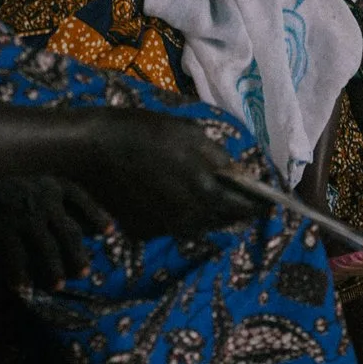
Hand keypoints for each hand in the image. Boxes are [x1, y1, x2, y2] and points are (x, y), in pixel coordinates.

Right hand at [0, 175, 113, 289]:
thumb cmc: (5, 174)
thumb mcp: (35, 176)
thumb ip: (55, 193)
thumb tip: (79, 218)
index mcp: (54, 183)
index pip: (82, 200)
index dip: (97, 216)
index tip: (110, 231)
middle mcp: (44, 198)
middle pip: (69, 232)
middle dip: (77, 255)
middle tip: (83, 273)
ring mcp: (25, 212)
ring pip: (46, 248)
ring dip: (53, 269)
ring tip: (58, 286)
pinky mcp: (3, 224)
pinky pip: (16, 254)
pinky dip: (19, 273)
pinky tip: (22, 287)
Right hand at [61, 108, 257, 237]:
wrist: (95, 149)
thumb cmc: (144, 132)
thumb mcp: (188, 134)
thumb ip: (218, 157)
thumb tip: (241, 173)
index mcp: (204, 190)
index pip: (244, 208)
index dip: (258, 205)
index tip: (267, 201)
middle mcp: (188, 217)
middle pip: (223, 221)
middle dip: (235, 210)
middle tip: (242, 199)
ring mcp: (165, 227)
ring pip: (199, 226)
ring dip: (210, 214)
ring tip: (212, 197)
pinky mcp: (145, 231)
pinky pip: (175, 227)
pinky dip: (184, 216)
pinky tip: (179, 198)